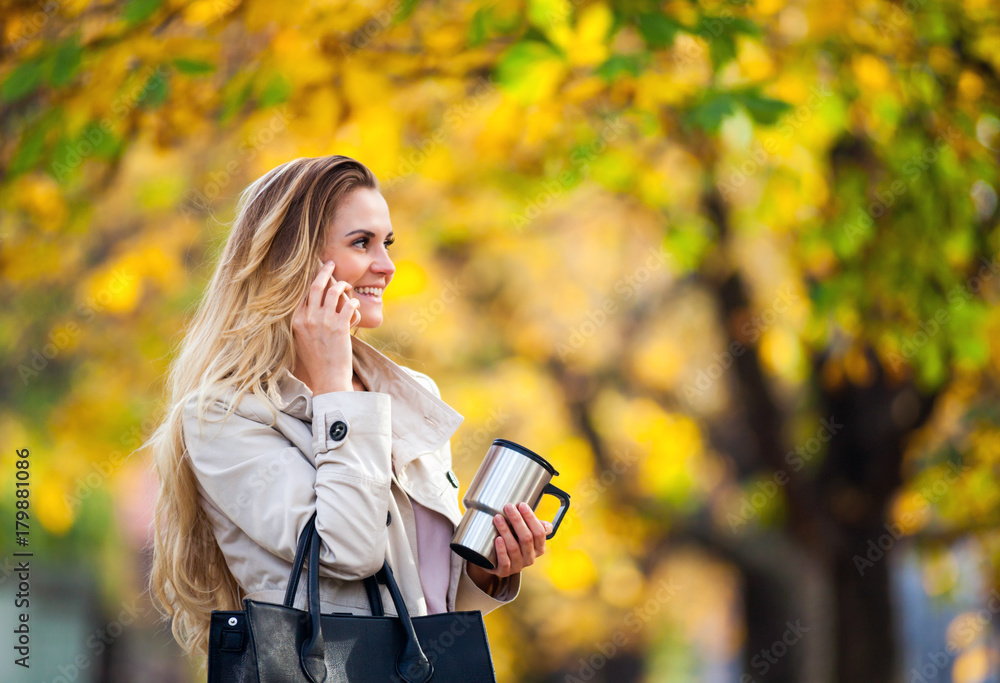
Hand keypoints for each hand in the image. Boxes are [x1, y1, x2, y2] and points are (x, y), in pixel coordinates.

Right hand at [291, 260, 359, 393]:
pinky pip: (348, 306)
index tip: (316, 271)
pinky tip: (354, 304)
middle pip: (316, 285)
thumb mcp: (301, 340)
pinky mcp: (339, 327)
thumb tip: (310, 306)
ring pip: (333, 292)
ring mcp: (324, 322)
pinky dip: (352, 302)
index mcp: (296, 320)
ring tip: (346, 284)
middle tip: (330, 263)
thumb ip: (304, 322)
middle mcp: (308, 319)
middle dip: (324, 271)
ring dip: (342, 284)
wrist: (328, 378)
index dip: (310, 278)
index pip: (302, 293)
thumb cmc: (316, 361)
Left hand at [469, 503, 553, 590]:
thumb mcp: (524, 532)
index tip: (521, 505)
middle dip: (517, 520)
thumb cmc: (512, 540)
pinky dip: (501, 550)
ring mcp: (518, 566)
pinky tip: (497, 539)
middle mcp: (530, 558)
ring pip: (514, 548)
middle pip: (526, 538)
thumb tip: (547, 525)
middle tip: (508, 507)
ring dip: (506, 531)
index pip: (539, 532)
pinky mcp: (504, 571)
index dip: (531, 518)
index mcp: (539, 548)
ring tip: (498, 518)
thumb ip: (535, 526)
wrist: (493, 559)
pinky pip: (505, 562)